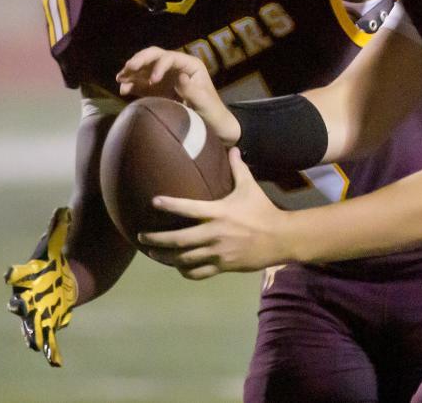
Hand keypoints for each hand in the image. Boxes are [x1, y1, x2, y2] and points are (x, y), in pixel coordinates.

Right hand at [4, 207, 77, 366]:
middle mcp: (26, 298)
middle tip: (21, 308)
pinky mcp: (48, 323)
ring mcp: (36, 312)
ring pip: (31, 325)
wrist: (64, 277)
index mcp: (26, 277)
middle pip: (21, 304)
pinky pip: (47, 338)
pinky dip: (50, 349)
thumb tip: (63, 209)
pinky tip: (55, 361)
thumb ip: (58, 228)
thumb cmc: (55, 261)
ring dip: (32, 334)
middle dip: (21, 306)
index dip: (13, 275)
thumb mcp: (56, 244)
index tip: (10, 274)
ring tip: (34, 343)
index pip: (17, 276)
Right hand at [115, 47, 239, 142]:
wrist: (211, 126)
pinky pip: (141, 83)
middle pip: (154, 55)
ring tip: (120, 78)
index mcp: (190, 65)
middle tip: (128, 68)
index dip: (159, 66)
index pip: (170, 57)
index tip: (153, 81)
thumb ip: (192, 90)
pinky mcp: (157, 89)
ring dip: (132, 70)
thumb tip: (180, 76)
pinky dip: (131, 84)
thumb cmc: (211, 111)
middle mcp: (176, 67)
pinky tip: (123, 90)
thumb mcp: (204, 102)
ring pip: (145, 67)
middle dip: (140, 60)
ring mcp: (165, 77)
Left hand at [139, 148, 288, 276]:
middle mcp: (215, 233)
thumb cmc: (262, 210)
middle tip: (141, 237)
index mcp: (219, 212)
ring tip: (153, 253)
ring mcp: (218, 252)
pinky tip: (178, 267)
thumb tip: (233, 148)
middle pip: (179, 240)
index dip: (170, 205)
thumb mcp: (250, 187)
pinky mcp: (223, 266)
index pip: (189, 208)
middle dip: (157, 240)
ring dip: (166, 257)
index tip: (154, 202)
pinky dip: (185, 271)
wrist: (280, 238)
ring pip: (184, 259)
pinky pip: (198, 273)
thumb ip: (238, 168)